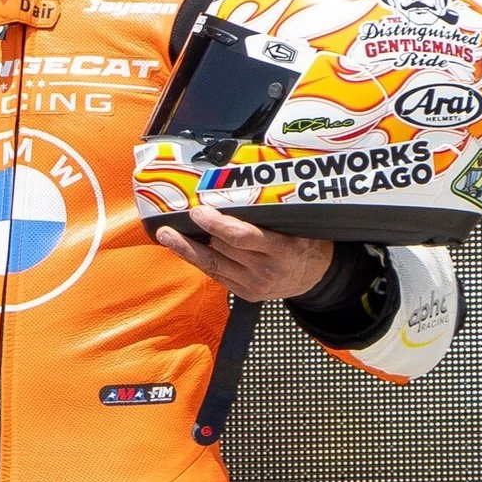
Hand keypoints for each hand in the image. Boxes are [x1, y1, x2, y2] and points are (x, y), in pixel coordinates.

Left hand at [153, 200, 336, 300]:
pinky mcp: (244, 294)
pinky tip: (181, 248)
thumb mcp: (298, 225)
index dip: (217, 224)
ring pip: (212, 264)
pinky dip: (197, 260)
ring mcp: (253, 285)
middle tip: (181, 215)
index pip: (243, 237)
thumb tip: (237, 188)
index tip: (199, 211)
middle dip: (203, 230)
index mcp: (282, 249)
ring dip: (187, 248)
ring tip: (166, 234)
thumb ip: (271, 214)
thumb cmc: (305, 242)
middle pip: (223, 248)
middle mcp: (266, 270)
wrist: (316, 277)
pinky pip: (215, 275)